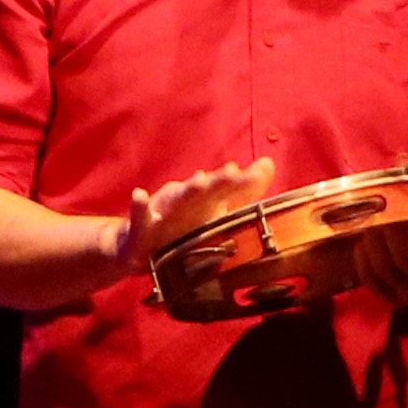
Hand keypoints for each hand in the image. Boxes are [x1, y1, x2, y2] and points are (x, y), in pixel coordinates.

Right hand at [114, 154, 281, 279]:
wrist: (137, 244)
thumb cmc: (181, 223)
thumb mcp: (213, 207)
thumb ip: (243, 190)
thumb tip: (269, 164)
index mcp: (204, 199)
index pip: (227, 187)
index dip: (243, 181)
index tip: (261, 171)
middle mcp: (185, 200)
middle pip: (204, 190)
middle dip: (217, 181)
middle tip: (232, 172)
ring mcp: (162, 212)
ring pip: (175, 199)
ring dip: (187, 190)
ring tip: (198, 182)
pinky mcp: (141, 227)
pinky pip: (138, 217)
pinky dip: (139, 206)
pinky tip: (139, 196)